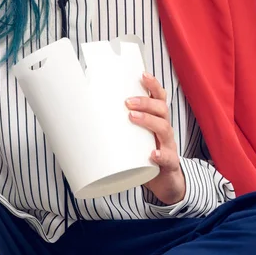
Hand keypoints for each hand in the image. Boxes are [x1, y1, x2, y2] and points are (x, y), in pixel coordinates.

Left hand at [126, 72, 185, 204]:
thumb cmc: (143, 153)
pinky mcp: (169, 164)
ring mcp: (168, 145)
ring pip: (164, 128)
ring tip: (132, 117)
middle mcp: (165, 128)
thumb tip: (85, 112)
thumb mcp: (134, 135)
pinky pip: (168, 158)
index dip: (153, 84)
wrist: (164, 181)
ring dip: (149, 120)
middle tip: (127, 102)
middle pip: (161, 108)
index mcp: (157, 118)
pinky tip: (152, 153)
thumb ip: (117, 123)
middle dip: (145, 102)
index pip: (159, 97)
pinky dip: (161, 155)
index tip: (142, 74)